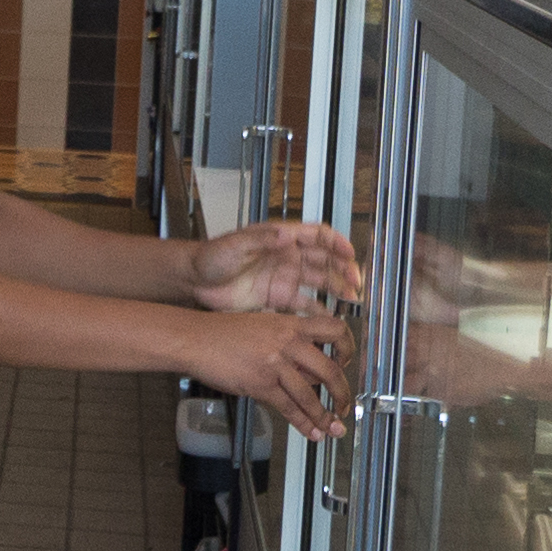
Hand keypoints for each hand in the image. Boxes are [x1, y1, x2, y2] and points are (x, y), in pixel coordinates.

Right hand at [181, 303, 351, 439]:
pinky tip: (310, 431)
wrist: (194, 338)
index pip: (335, 330)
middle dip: (342, 393)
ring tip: (331, 427)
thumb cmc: (223, 333)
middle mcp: (288, 341)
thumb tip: (309, 366)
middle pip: (330, 369)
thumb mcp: (263, 326)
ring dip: (324, 416)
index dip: (347, 348)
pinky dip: (303, 423)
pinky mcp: (260, 383)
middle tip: (344, 405)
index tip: (347, 363)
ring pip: (311, 394)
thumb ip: (289, 342)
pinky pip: (289, 408)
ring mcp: (275, 363)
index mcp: (291, 323)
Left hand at [195, 217, 361, 314]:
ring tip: (350, 298)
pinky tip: (330, 317)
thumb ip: (260, 239)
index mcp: (280, 238)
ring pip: (319, 281)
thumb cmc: (212, 257)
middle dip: (343, 269)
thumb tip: (285, 233)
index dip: (336, 243)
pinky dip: (318, 310)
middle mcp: (287, 256)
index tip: (349, 253)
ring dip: (336, 288)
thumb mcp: (235, 244)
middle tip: (355, 282)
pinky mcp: (278, 297)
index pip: (317, 235)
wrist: (196, 282)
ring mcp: (285, 277)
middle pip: (324, 260)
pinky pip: (304, 303)